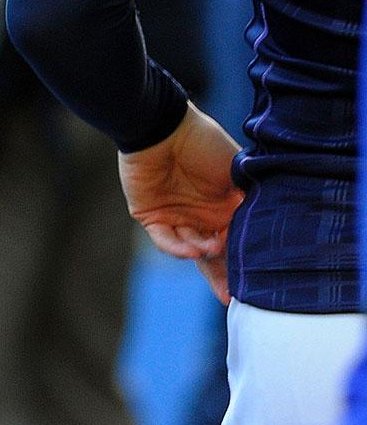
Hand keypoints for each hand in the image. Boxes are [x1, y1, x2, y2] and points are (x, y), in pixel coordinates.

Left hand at [119, 103, 242, 303]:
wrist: (162, 127)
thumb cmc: (204, 144)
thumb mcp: (237, 175)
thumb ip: (250, 203)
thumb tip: (272, 232)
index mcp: (226, 207)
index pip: (237, 242)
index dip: (245, 263)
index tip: (258, 287)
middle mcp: (202, 216)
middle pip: (214, 254)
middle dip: (223, 276)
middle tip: (232, 297)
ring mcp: (176, 217)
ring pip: (191, 248)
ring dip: (202, 253)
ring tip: (211, 249)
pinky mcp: (151, 216)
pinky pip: (165, 240)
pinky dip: (178, 248)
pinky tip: (192, 249)